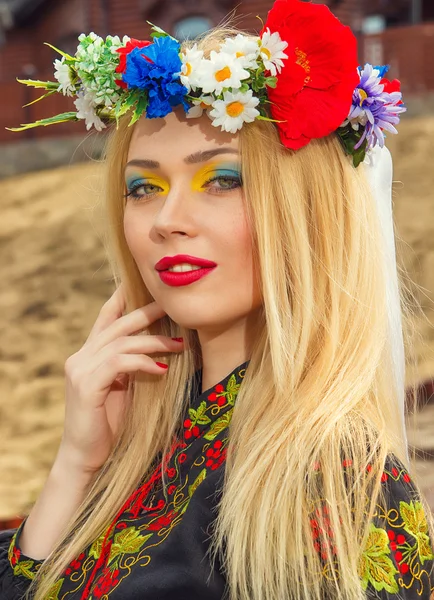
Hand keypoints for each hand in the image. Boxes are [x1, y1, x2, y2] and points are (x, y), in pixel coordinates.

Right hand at [59, 284, 183, 473]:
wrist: (85, 457)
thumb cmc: (109, 424)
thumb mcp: (123, 388)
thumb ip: (132, 366)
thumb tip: (159, 347)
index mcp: (89, 355)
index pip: (106, 317)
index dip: (122, 297)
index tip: (144, 284)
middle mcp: (81, 357)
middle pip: (117, 324)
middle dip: (147, 313)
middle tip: (173, 308)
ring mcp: (80, 370)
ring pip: (121, 342)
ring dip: (154, 342)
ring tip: (180, 345)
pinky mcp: (86, 385)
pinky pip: (119, 364)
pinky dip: (142, 363)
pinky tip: (161, 370)